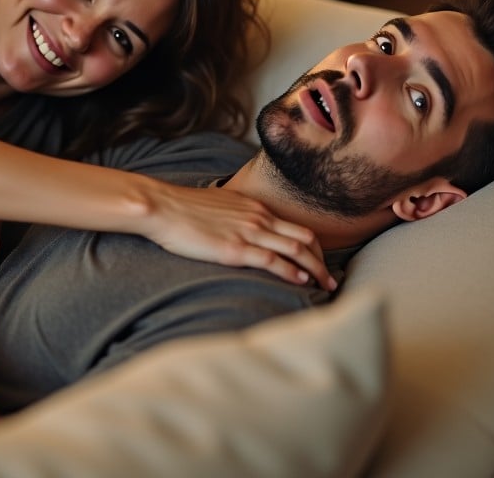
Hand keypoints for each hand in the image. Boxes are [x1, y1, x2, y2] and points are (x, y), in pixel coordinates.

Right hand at [142, 184, 335, 289]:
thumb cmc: (184, 209)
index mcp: (255, 208)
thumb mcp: (219, 207)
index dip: (314, 248)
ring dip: (315, 270)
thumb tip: (239, 229)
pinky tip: (301, 282)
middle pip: (305, 239)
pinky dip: (291, 271)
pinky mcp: (235, 249)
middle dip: (322, 261)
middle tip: (330, 280)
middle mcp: (258, 218)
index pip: (297, 228)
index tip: (319, 263)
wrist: (163, 207)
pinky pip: (272, 260)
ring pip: (296, 250)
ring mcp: (249, 233)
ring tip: (325, 286)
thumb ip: (236, 217)